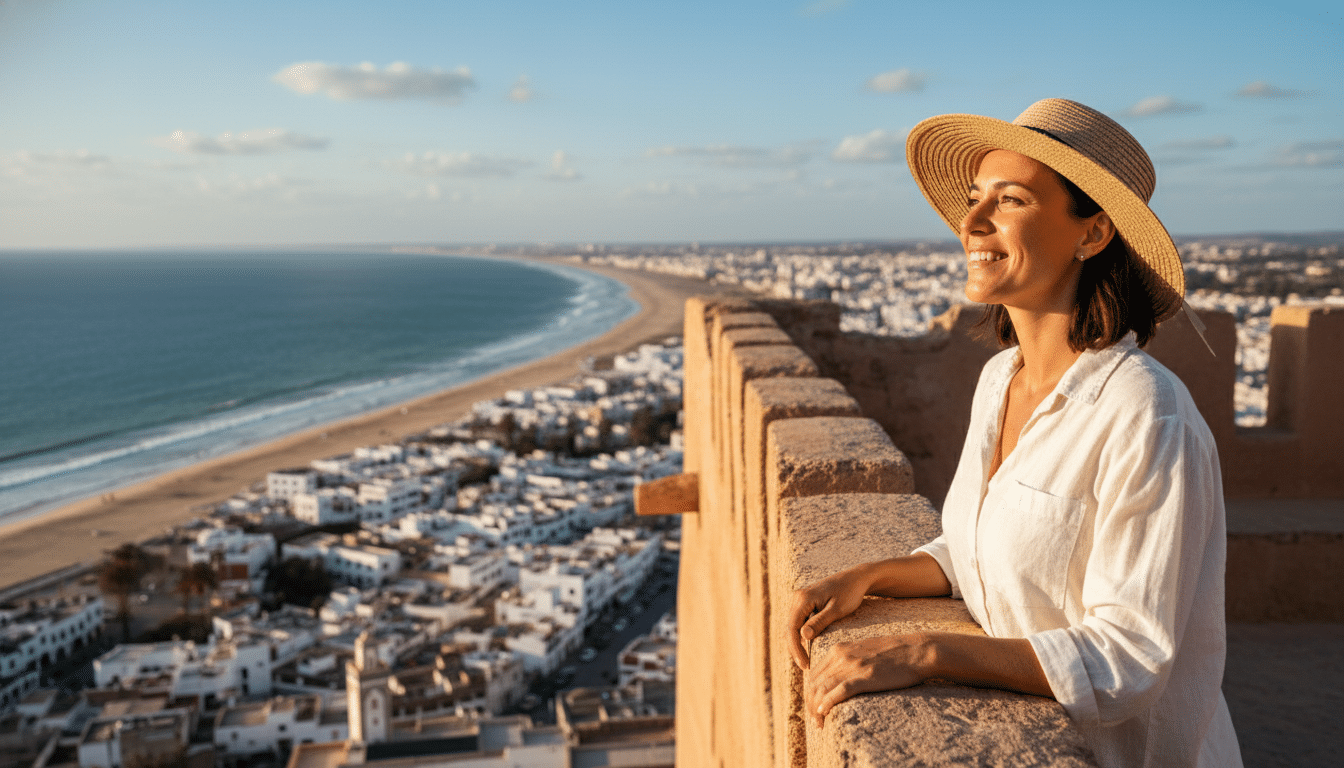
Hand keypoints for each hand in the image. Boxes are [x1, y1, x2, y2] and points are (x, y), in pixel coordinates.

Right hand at [785, 564, 872, 669]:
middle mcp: (797, 597)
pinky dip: (801, 635)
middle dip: (795, 649)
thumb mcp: (837, 610)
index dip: (796, 649)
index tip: (805, 665)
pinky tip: (808, 646)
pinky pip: (798, 621)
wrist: (857, 578)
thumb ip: (819, 622)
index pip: (792, 628)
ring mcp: (800, 599)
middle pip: (789, 628)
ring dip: (797, 643)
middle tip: (806, 667)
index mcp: (802, 599)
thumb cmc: (850, 593)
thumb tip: (803, 636)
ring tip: (806, 660)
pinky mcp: (805, 602)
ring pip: (792, 626)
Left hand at [805, 633, 932, 726]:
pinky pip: (838, 692)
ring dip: (816, 709)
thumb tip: (835, 676)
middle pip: (814, 683)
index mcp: (838, 649)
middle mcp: (841, 656)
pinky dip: (827, 703)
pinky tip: (824, 713)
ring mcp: (852, 666)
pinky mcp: (864, 678)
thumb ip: (846, 659)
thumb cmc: (893, 652)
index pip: (813, 674)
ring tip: (819, 723)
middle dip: (810, 704)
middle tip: (815, 720)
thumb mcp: (862, 649)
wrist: (916, 650)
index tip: (813, 707)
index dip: (809, 693)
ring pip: (822, 689)